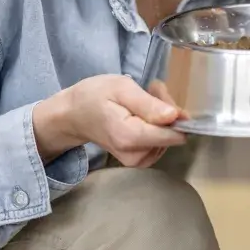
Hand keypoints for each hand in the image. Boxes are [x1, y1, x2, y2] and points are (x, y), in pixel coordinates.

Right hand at [32, 75, 186, 167]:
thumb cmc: (95, 96)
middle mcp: (135, 156)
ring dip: (161, 114)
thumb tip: (175, 116)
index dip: (174, 112)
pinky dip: (157, 124)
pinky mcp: (140, 160)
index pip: (172, 134)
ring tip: (142, 98)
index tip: (159, 94)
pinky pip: (162, 141)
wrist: (74, 115)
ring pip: (169, 136)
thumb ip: (148, 104)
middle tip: (149, 89)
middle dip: (166, 108)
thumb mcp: (121, 89)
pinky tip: (143, 112)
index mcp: (130, 138)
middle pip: (172, 133)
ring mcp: (138, 161)